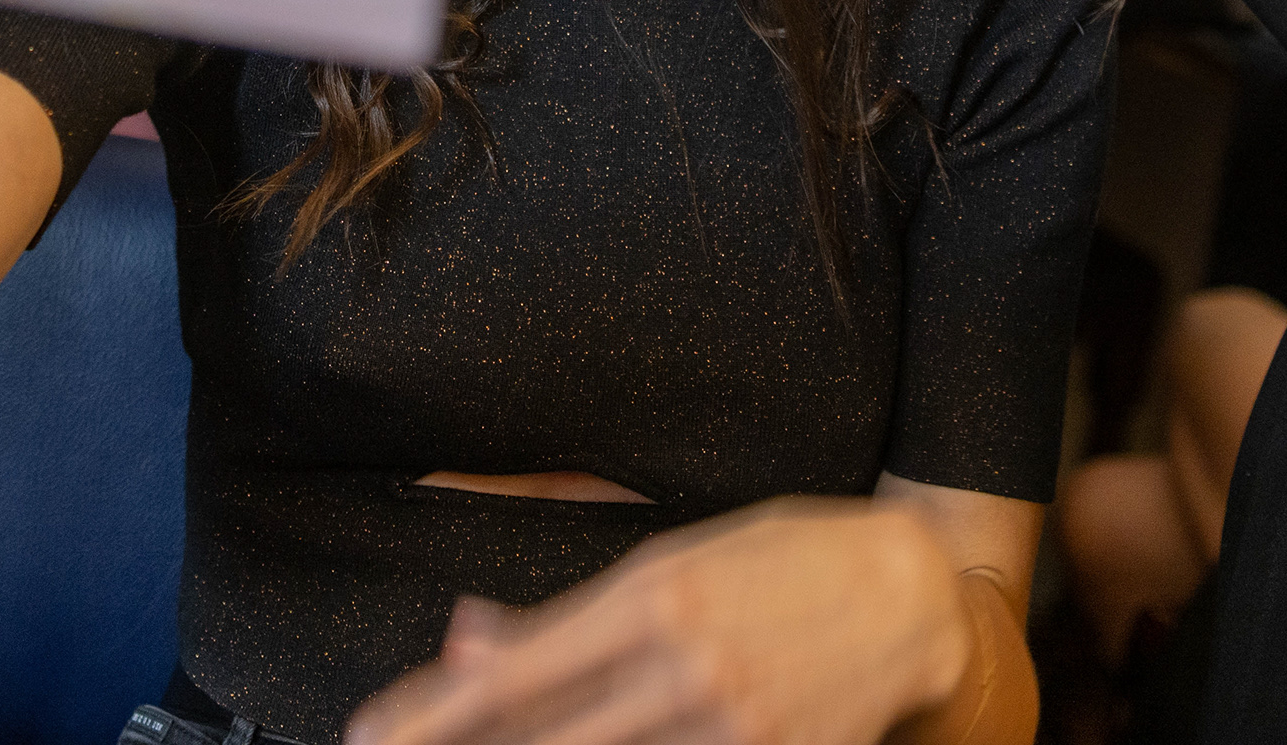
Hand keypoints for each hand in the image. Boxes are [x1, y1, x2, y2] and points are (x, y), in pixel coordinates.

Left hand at [347, 502, 973, 744]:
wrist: (914, 597)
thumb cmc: (786, 563)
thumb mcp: (674, 560)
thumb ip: (570, 614)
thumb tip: (470, 635)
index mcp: (653, 600)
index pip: (515, 677)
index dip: (432, 714)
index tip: (372, 733)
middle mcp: (684, 671)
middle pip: (544, 742)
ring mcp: (733, 731)